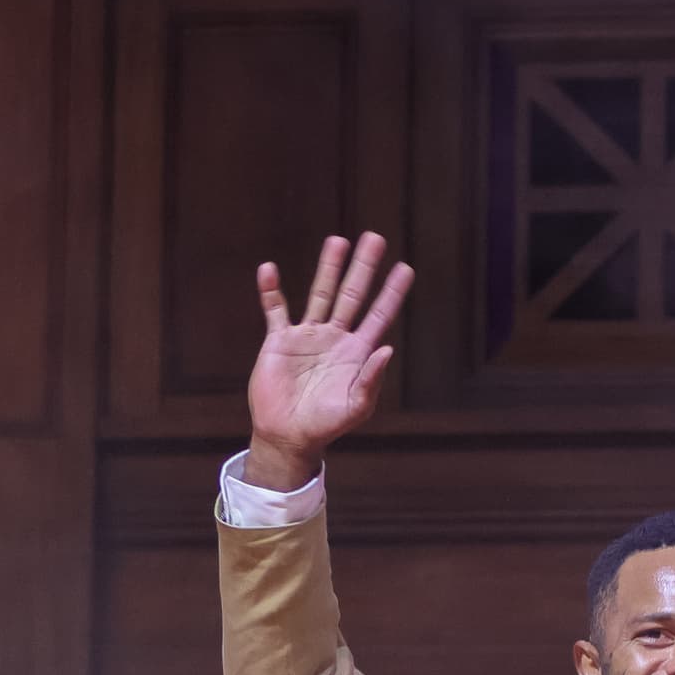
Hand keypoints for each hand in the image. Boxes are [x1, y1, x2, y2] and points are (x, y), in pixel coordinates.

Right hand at [244, 232, 411, 492]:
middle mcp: (335, 338)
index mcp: (356, 353)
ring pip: (320, 294)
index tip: (406, 268)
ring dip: (328, 268)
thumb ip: (372, 380)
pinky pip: (275, 310)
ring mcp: (307, 336)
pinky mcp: (279, 341)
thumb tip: (387, 349)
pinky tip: (268, 269)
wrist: (288, 436)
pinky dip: (271, 291)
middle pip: (352, 295)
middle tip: (375, 238)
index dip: (392, 293)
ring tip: (337, 241)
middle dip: (363, 268)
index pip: (379, 315)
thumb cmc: (325, 425)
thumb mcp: (355, 407)